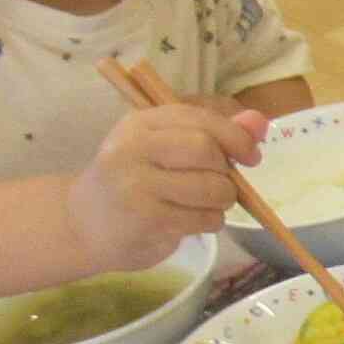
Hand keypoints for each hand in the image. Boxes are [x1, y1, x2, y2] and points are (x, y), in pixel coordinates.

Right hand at [67, 101, 264, 270]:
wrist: (83, 224)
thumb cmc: (134, 182)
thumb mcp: (166, 149)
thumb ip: (214, 133)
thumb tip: (260, 122)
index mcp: (140, 123)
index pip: (199, 118)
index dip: (235, 136)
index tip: (250, 156)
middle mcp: (133, 148)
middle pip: (206, 150)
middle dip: (225, 172)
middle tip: (220, 186)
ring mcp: (136, 185)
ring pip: (210, 188)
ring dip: (221, 202)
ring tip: (205, 206)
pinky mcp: (146, 219)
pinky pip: (202, 219)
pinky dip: (209, 222)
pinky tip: (190, 222)